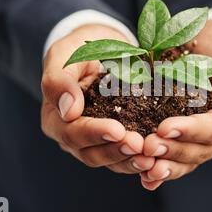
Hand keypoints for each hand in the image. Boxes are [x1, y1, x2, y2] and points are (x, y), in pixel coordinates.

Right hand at [41, 24, 154, 172]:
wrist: (100, 50)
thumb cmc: (79, 50)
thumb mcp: (64, 55)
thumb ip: (59, 80)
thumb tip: (68, 111)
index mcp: (56, 118)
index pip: (72, 132)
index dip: (94, 133)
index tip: (117, 130)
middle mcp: (72, 136)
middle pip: (91, 153)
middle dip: (116, 150)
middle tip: (139, 145)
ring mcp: (94, 142)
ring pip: (110, 160)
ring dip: (130, 160)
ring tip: (151, 158)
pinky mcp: (114, 141)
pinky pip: (124, 157)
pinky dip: (138, 158)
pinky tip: (155, 157)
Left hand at [140, 20, 211, 189]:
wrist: (208, 42)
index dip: (191, 131)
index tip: (165, 128)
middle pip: (198, 149)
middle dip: (173, 149)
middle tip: (148, 146)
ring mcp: (202, 138)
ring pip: (186, 159)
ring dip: (165, 164)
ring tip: (144, 164)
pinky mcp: (185, 138)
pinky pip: (176, 158)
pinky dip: (162, 170)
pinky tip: (146, 178)